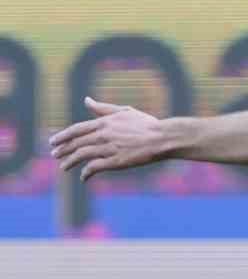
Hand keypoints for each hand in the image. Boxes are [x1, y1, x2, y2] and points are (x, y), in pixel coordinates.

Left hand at [49, 96, 166, 180]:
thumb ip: (103, 109)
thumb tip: (86, 100)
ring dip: (70, 162)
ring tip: (63, 167)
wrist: (163, 138)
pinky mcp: (116, 161)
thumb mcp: (124, 112)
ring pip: (82, 155)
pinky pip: (95, 167)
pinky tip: (83, 177)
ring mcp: (109, 148)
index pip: (76, 129)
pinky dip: (86, 173)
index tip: (53, 142)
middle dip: (63, 150)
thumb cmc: (147, 124)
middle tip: (54, 155)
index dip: (62, 136)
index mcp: (105, 122)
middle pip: (76, 143)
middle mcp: (104, 135)